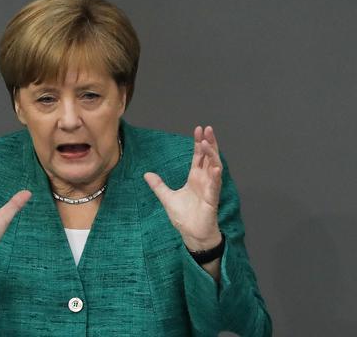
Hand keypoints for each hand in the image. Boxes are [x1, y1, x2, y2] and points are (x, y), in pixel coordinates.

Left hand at [143, 126, 222, 250]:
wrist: (192, 234)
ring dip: (212, 155)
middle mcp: (204, 180)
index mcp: (195, 178)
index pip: (198, 156)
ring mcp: (209, 189)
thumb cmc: (184, 217)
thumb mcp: (167, 198)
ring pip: (214, 168)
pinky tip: (216, 167)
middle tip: (207, 129)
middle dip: (209, 143)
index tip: (198, 129)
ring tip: (207, 143)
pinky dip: (216, 176)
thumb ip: (158, 185)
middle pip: (208, 157)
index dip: (198, 143)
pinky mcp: (212, 199)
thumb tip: (146, 174)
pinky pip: (215, 186)